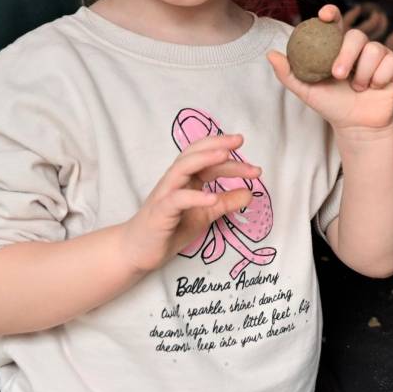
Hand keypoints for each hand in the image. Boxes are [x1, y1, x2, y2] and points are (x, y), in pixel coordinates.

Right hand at [121, 133, 259, 273]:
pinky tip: (212, 198)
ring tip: (225, 156)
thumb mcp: (205, 215)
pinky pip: (177, 199)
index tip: (255, 167)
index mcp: (187, 179)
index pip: (209, 161)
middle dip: (218, 145)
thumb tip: (250, 193)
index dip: (231, 160)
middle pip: (196, 154)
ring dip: (204, 159)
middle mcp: (175, 180)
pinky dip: (195, 196)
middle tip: (240, 140)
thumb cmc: (171, 228)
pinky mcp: (160, 211)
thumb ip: (225, 203)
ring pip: (182, 168)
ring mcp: (166, 194)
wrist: (138, 251)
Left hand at [269, 4, 392, 132]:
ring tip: (358, 88)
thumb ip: (289, 73)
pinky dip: (380, 78)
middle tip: (339, 75)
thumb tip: (271, 54)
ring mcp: (379, 55)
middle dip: (347, 54)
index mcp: (338, 47)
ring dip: (363, 73)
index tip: (324, 15)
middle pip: (357, 35)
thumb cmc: (332, 105)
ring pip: (375, 49)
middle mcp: (360, 47)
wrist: (357, 126)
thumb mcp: (307, 91)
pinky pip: (391, 62)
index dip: (332, 13)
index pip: (336, 22)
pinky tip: (375, 88)